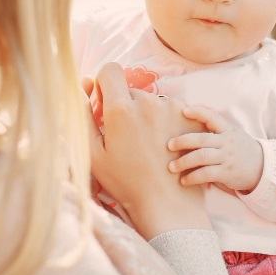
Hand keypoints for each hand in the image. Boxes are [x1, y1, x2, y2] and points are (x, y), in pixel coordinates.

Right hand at [84, 63, 209, 238]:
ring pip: (153, 101)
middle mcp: (149, 102)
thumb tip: (83, 86)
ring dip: (148, 116)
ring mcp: (174, 108)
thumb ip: (84, 116)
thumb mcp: (94, 154)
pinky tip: (165, 147)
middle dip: (126, 107)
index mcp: (121, 109)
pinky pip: (173, 110)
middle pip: (131, 91)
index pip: (110, 70)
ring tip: (149, 147)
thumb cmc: (126, 183)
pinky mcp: (192, 118)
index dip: (104, 84)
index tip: (105, 105)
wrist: (168, 204)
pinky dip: (168, 123)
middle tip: (127, 138)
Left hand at [166, 106, 263, 191]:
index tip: (184, 111)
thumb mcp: (233, 135)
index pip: (212, 117)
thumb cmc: (240, 150)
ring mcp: (227, 158)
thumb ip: (215, 130)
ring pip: (202, 157)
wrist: (262, 168)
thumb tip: (188, 124)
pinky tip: (184, 180)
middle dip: (183, 141)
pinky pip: (206, 174)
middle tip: (169, 145)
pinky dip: (193, 177)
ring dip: (184, 162)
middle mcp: (227, 142)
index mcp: (228, 130)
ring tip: (172, 166)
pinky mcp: (226, 173)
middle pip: (202, 139)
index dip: (198, 112)